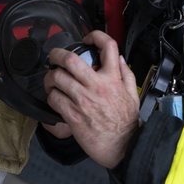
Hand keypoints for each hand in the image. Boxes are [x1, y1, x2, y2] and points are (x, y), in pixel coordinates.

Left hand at [44, 30, 139, 168]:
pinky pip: (54, 98)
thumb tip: (119, 58)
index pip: (107, 47)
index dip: (95, 36)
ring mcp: (83, 100)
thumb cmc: (126, 123)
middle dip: (58, 54)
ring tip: (52, 80)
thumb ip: (126, 74)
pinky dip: (51, 96)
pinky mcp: (72, 115)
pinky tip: (55, 98)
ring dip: (51, 77)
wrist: (123, 147)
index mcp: (113, 79)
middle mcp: (97, 86)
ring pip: (57, 78)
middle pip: (71, 59)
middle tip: (54, 57)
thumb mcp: (133, 94)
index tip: (87, 39)